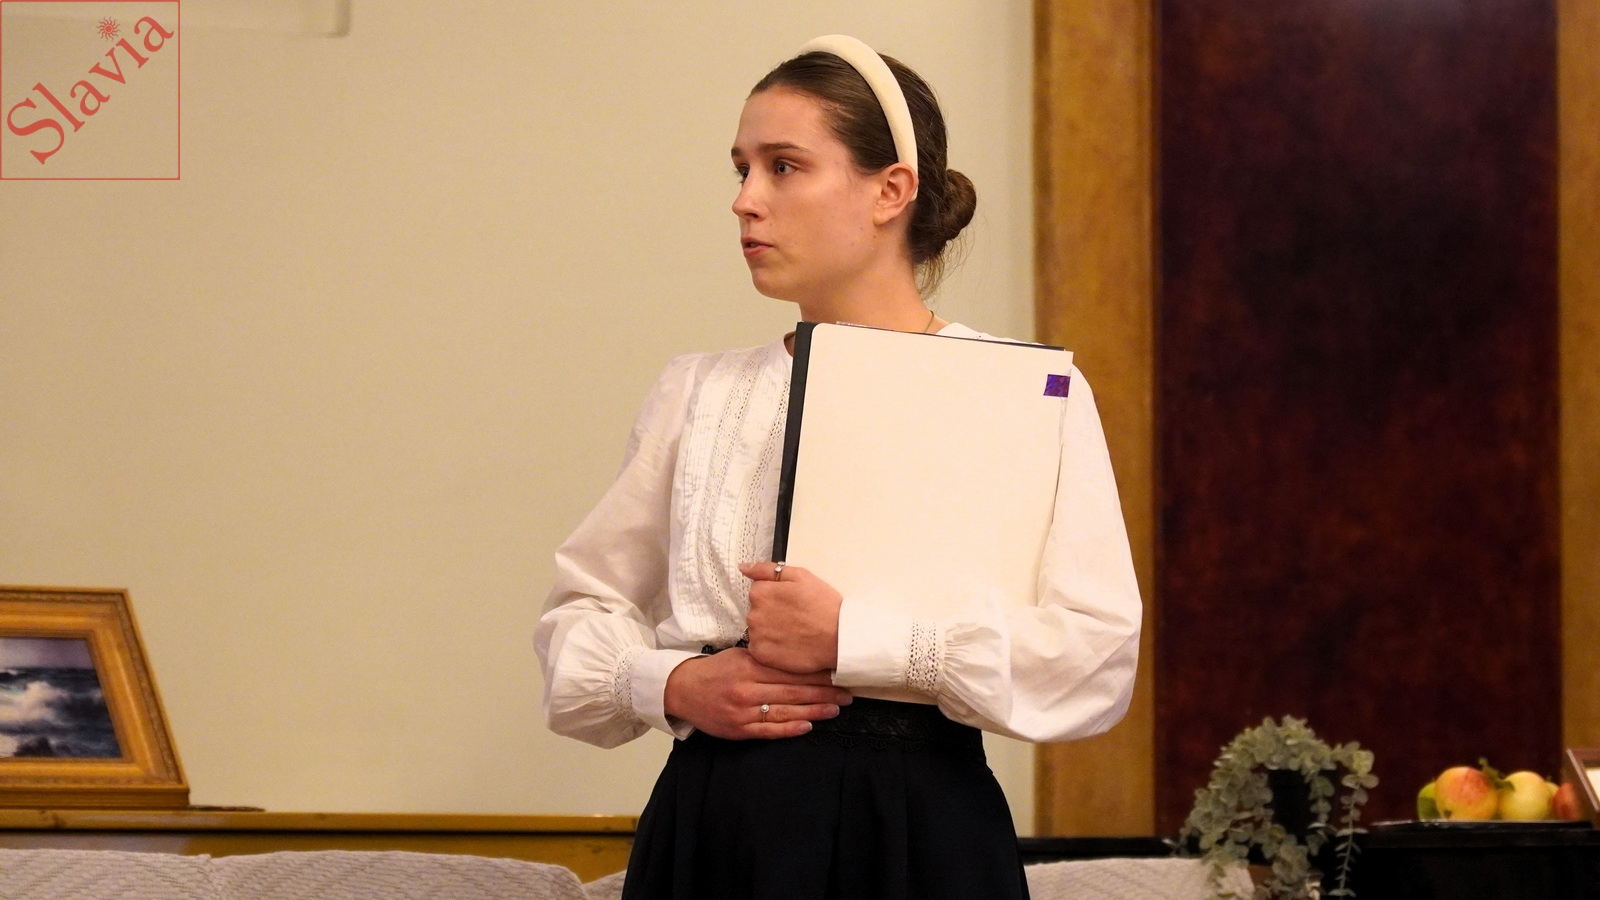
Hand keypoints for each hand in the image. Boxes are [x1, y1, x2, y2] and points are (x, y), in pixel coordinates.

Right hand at [663, 649, 851, 739]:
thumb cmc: (716, 669)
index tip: (838, 672)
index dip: (816, 673)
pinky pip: (769, 730)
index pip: (790, 670)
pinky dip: (790, 729)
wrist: (683, 690)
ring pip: (785, 712)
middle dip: (823, 693)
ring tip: (835, 709)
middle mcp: (747, 689)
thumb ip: (765, 657)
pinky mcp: (738, 730)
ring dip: (814, 711)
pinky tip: (808, 726)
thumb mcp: (739, 654)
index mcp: (749, 666)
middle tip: (847, 693)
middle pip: (793, 692)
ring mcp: (742, 712)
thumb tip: (799, 657)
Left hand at [739, 561, 841, 673]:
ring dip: (770, 630)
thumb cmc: (824, 606)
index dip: (776, 596)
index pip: (758, 591)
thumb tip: (743, 567)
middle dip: (771, 613)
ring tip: (793, 632)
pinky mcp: (762, 655)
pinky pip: (759, 648)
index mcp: (760, 592)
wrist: (840, 638)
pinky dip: (770, 647)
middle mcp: (753, 614)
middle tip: (795, 618)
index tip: (791, 603)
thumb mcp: (800, 576)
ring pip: (758, 629)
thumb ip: (768, 570)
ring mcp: (757, 636)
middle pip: (756, 610)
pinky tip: (788, 644)